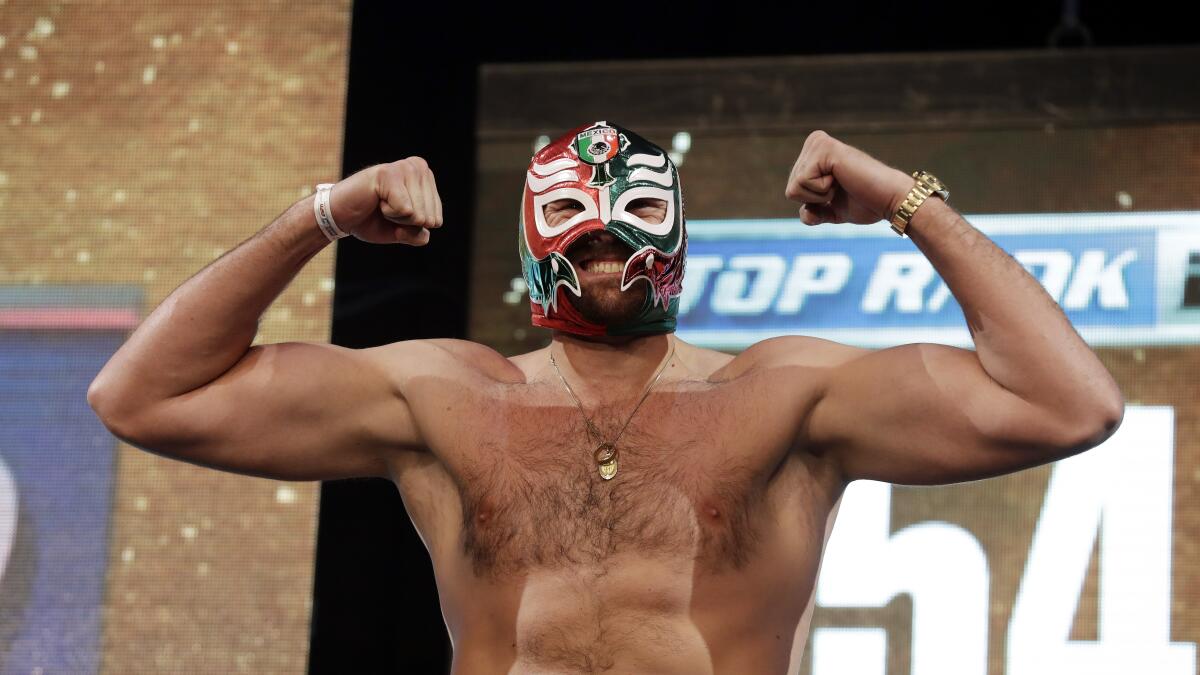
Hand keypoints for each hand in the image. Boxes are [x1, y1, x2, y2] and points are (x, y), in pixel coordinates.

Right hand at [328, 157, 443, 244]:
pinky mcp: (389, 173)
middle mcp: (418, 167)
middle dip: (406, 223)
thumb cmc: (370, 220)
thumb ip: (419, 234)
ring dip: (396, 217)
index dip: (413, 227)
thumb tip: (426, 227)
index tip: (395, 214)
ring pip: (418, 214)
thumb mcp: (402, 232)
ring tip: (380, 203)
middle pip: (429, 218)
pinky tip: (376, 199)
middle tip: (385, 209)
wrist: (339, 216)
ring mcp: (404, 167)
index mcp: (426, 178)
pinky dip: (389, 213)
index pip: (436, 219)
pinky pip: (405, 209)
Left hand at [784, 130, 913, 226]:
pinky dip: (821, 190)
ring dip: (819, 195)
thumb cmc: (867, 204)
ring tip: (842, 183)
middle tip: (842, 189)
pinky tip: (841, 179)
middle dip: (816, 200)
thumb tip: (804, 214)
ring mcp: (818, 143)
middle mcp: (814, 142)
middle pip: (790, 189)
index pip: (792, 191)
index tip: (839, 193)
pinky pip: (801, 183)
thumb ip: (815, 211)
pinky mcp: (823, 147)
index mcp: (814, 154)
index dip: (814, 203)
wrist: (889, 200)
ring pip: (793, 187)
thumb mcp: (833, 211)